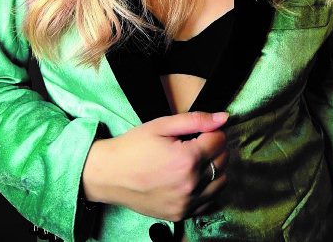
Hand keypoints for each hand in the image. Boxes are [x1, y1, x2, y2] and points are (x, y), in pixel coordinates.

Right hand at [82, 111, 229, 220]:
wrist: (109, 175)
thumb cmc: (133, 147)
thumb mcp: (162, 125)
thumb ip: (196, 120)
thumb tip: (223, 118)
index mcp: (186, 159)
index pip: (219, 141)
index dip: (212, 131)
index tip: (200, 130)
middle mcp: (189, 185)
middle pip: (223, 161)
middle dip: (215, 147)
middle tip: (198, 142)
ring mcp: (186, 203)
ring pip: (221, 182)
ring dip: (215, 168)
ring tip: (196, 160)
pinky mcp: (180, 215)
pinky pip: (209, 202)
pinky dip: (208, 188)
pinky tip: (193, 178)